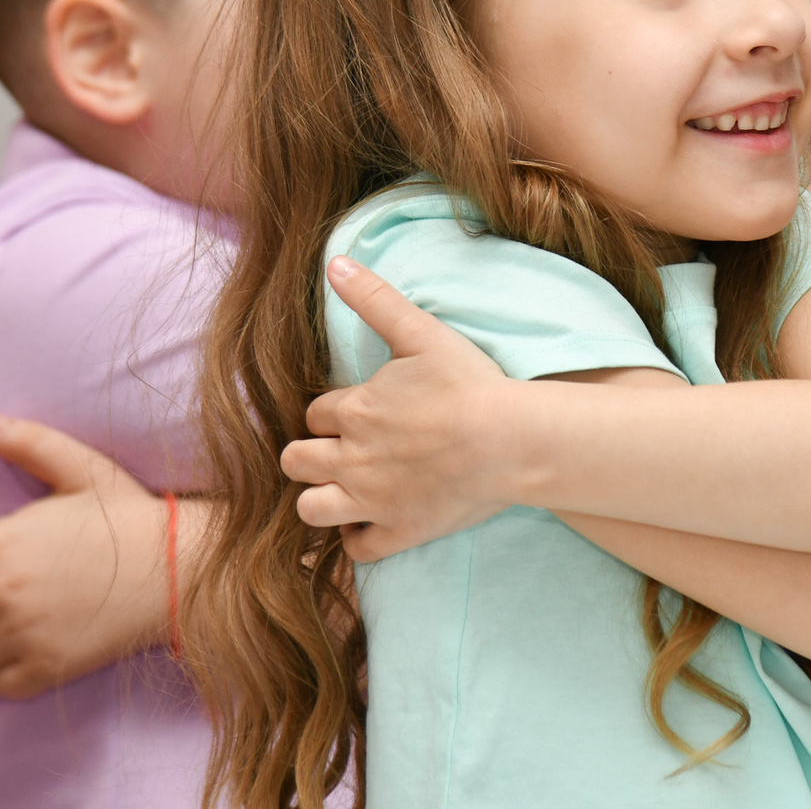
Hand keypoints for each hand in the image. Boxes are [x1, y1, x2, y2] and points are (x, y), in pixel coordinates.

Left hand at [0, 413, 186, 698]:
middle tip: (4, 594)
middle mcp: (1, 592)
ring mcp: (22, 636)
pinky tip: (38, 649)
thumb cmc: (128, 516)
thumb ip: (30, 444)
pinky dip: (13, 673)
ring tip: (18, 625)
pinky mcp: (45, 670)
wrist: (178, 569)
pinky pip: (0, 685)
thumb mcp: (82, 470)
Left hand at [277, 255, 519, 562]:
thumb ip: (375, 298)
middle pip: (297, 461)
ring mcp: (372, 500)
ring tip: (346, 488)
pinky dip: (356, 537)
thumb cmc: (470, 383)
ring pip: (310, 509)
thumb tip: (335, 262)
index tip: (356, 413)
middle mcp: (352, 458)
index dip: (331, 413)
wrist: (512, 440)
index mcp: (355, 410)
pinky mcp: (398, 532)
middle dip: (311, 454)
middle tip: (343, 450)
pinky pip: (355, 548)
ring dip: (321, 498)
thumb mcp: (421, 332)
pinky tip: (373, 520)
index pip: (314, 414)